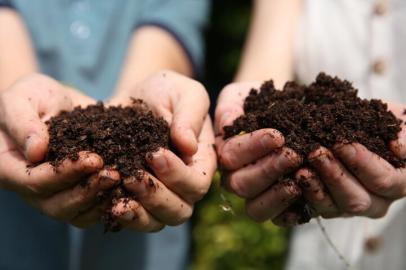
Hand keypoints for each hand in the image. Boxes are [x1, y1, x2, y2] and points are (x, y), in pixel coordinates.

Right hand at [0, 73, 118, 226]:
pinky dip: (109, 204)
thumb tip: (35, 150)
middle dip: (88, 191)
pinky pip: (91, 210)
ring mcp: (54, 195)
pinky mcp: (76, 193)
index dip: (64, 174)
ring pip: (76, 213)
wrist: (58, 103)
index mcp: (10, 168)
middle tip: (114, 174)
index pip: (34, 182)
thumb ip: (22, 121)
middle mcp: (31, 189)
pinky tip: (128, 188)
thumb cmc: (33, 97)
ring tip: (123, 180)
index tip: (93, 159)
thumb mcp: (22, 98)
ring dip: (100, 200)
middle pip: (57, 205)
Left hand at [108, 71, 216, 230]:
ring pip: (157, 221)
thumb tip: (188, 146)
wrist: (133, 99)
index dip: (177, 175)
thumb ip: (190, 114)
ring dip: (138, 212)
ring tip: (116, 195)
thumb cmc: (164, 93)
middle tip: (131, 175)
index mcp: (201, 162)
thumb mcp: (182, 92)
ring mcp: (160, 196)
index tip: (154, 153)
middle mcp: (184, 186)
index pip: (197, 183)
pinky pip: (133, 219)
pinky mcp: (135, 199)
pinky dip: (121, 215)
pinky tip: (106, 201)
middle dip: (156, 196)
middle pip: (179, 210)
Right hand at [215, 82, 302, 222]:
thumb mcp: (240, 95)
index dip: (252, 148)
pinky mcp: (278, 206)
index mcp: (225, 154)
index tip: (277, 135)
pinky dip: (292, 211)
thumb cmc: (258, 101)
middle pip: (242, 185)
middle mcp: (236, 178)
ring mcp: (256, 195)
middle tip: (294, 154)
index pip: (230, 157)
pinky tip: (307, 193)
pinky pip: (279, 219)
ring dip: (279, 192)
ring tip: (302, 172)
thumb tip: (226, 123)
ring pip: (256, 208)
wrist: (281, 107)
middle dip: (268, 170)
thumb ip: (229, 106)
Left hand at [276, 102, 405, 223]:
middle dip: (333, 175)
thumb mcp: (397, 121)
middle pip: (355, 199)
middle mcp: (375, 202)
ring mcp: (348, 207)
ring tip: (300, 167)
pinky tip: (289, 182)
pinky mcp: (326, 208)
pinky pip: (312, 210)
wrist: (359, 130)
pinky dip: (300, 197)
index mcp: (397, 183)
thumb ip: (403, 134)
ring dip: (314, 186)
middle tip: (315, 152)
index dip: (361, 162)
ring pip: (332, 206)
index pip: (382, 179)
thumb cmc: (382, 125)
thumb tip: (396, 146)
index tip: (341, 143)